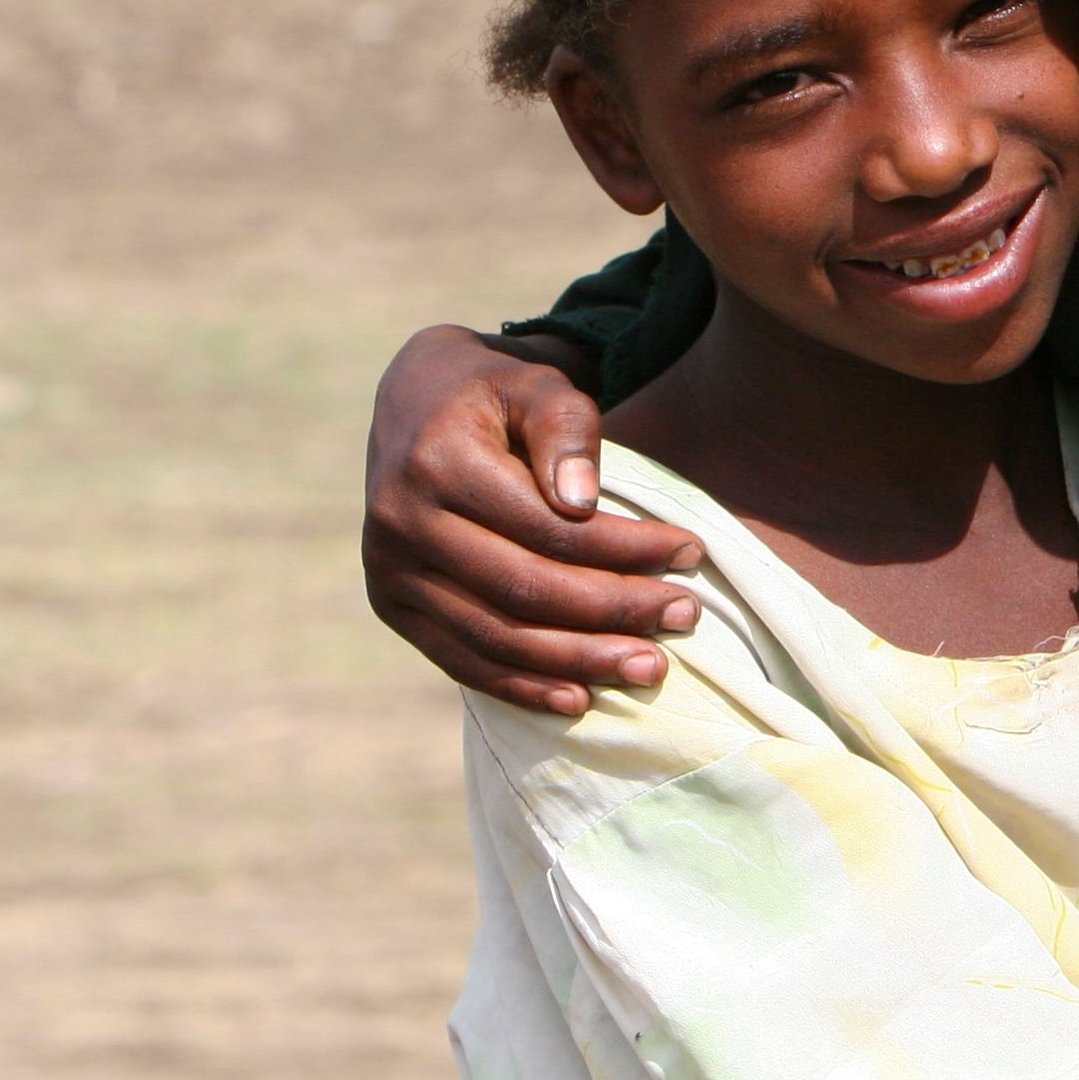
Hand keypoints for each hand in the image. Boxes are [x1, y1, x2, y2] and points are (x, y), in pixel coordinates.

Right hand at [363, 326, 708, 714]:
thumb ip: (565, 429)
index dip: (623, 547)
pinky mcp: (391, 606)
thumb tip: (583, 503)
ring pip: (495, 636)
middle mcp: (400, 523)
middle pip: (524, 589)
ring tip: (649, 666)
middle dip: (614, 610)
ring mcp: (388, 572)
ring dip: (578, 661)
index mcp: (436, 463)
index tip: (689, 551)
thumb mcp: (537, 382)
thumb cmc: (497, 391)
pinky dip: (522, 685)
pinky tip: (580, 698)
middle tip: (685, 617)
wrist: (417, 400)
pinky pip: (460, 660)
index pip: (545, 527)